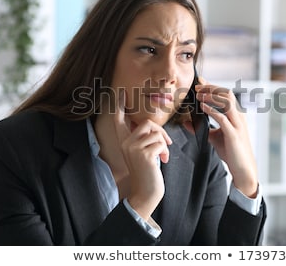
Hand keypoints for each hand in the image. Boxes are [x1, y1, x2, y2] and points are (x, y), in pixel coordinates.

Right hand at [114, 91, 172, 219]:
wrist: (146, 193)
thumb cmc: (147, 172)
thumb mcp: (144, 152)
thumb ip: (144, 139)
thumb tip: (155, 130)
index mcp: (124, 141)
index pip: (119, 120)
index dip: (119, 105)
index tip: (120, 92)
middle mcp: (125, 142)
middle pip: (147, 123)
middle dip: (161, 132)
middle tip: (167, 144)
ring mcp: (133, 148)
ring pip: (156, 133)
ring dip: (164, 145)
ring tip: (162, 157)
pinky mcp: (143, 154)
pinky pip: (160, 143)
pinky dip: (165, 151)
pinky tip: (162, 161)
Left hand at [195, 78, 257, 197]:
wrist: (242, 167)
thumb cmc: (231, 151)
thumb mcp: (214, 137)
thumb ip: (203, 128)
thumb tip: (187, 123)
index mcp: (236, 115)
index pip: (225, 94)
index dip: (213, 86)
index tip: (199, 82)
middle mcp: (238, 117)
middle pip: (227, 94)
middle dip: (211, 88)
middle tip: (197, 86)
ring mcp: (237, 125)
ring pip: (227, 102)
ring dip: (212, 96)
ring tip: (199, 95)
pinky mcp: (234, 134)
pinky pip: (223, 118)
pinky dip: (212, 110)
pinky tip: (202, 107)